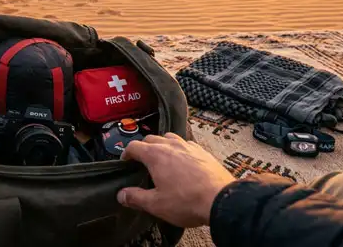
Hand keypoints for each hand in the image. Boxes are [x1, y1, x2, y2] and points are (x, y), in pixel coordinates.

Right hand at [117, 133, 234, 227]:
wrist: (221, 200)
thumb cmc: (186, 201)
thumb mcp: (156, 204)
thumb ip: (136, 197)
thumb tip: (121, 194)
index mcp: (155, 155)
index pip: (134, 146)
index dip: (126, 154)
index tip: (125, 163)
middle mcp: (171, 145)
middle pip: (151, 138)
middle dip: (143, 148)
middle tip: (141, 162)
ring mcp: (189, 146)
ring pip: (170, 137)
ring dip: (162, 144)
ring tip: (162, 158)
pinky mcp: (203, 151)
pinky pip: (186, 144)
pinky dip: (179, 148)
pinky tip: (183, 160)